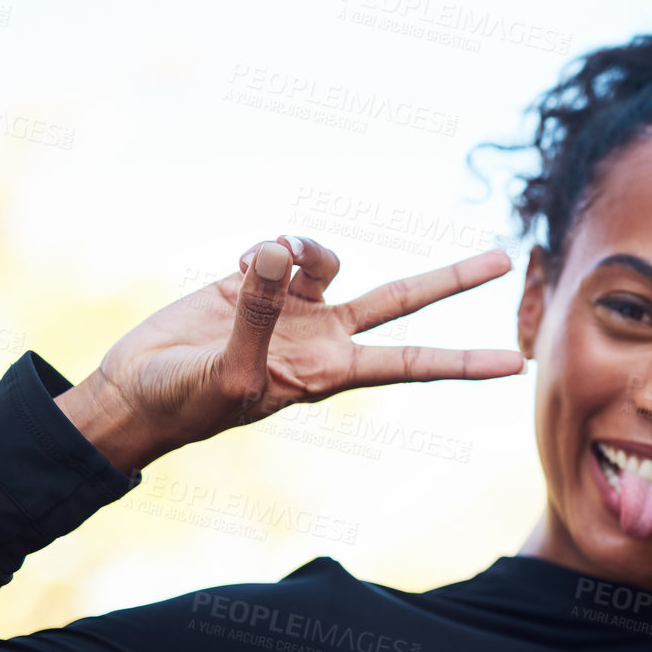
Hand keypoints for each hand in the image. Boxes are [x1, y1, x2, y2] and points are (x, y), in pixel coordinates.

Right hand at [55, 238, 524, 471]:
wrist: (136, 391)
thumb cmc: (187, 403)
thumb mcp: (230, 374)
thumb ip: (259, 314)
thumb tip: (281, 256)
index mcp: (330, 371)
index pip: (412, 363)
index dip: (463, 362)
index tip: (515, 365)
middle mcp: (324, 337)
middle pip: (403, 301)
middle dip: (452, 281)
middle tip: (504, 258)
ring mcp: (294, 308)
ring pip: (330, 259)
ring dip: (307, 248)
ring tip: (265, 259)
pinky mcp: (259, 284)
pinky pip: (283, 249)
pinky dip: (268, 249)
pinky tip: (239, 265)